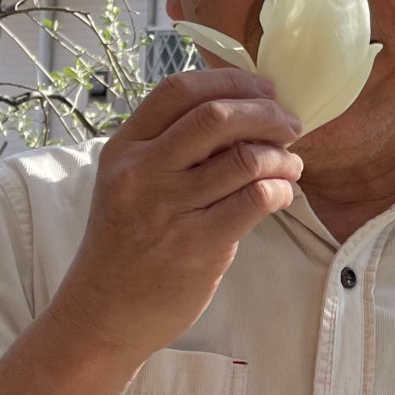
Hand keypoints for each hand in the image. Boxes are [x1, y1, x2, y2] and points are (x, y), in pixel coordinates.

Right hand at [53, 68, 302, 364]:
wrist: (104, 314)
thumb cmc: (125, 245)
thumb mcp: (128, 184)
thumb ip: (170, 148)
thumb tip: (240, 114)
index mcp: (124, 148)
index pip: (179, 90)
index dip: (231, 81)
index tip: (263, 89)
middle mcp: (142, 173)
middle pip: (216, 117)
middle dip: (266, 114)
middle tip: (290, 125)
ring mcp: (168, 210)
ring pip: (244, 159)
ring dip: (282, 157)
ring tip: (290, 166)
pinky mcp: (197, 246)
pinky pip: (254, 200)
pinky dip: (280, 190)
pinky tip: (281, 194)